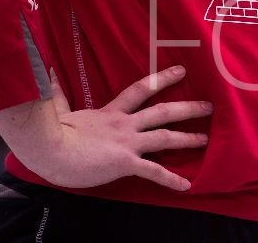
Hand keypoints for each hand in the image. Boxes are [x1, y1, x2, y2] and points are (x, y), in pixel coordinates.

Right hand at [0, 65, 212, 190]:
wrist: (48, 148)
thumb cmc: (50, 132)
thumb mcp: (59, 109)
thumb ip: (59, 94)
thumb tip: (49, 73)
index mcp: (110, 112)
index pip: (140, 90)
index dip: (162, 79)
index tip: (181, 71)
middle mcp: (124, 124)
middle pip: (163, 111)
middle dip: (188, 108)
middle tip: (209, 105)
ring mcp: (127, 142)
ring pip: (165, 137)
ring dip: (187, 138)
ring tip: (205, 139)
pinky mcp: (125, 162)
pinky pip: (153, 172)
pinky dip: (171, 179)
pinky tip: (186, 185)